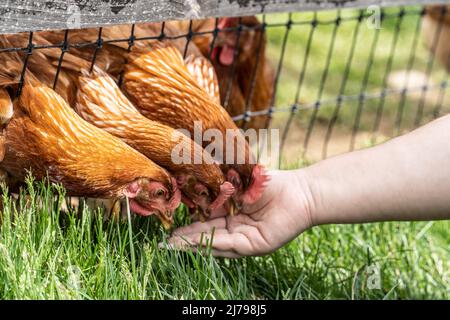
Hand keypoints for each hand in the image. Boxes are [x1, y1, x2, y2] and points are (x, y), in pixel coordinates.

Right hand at [165, 170, 313, 257]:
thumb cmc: (271, 182)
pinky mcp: (254, 246)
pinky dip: (210, 243)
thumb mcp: (238, 181)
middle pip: (206, 235)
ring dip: (193, 244)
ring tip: (172, 244)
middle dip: (185, 239)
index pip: (205, 221)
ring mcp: (244, 239)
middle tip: (164, 241)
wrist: (300, 190)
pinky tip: (193, 241)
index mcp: (232, 214)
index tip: (169, 222)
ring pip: (214, 242)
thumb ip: (218, 186)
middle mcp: (236, 229)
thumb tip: (191, 181)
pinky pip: (228, 244)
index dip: (187, 223)